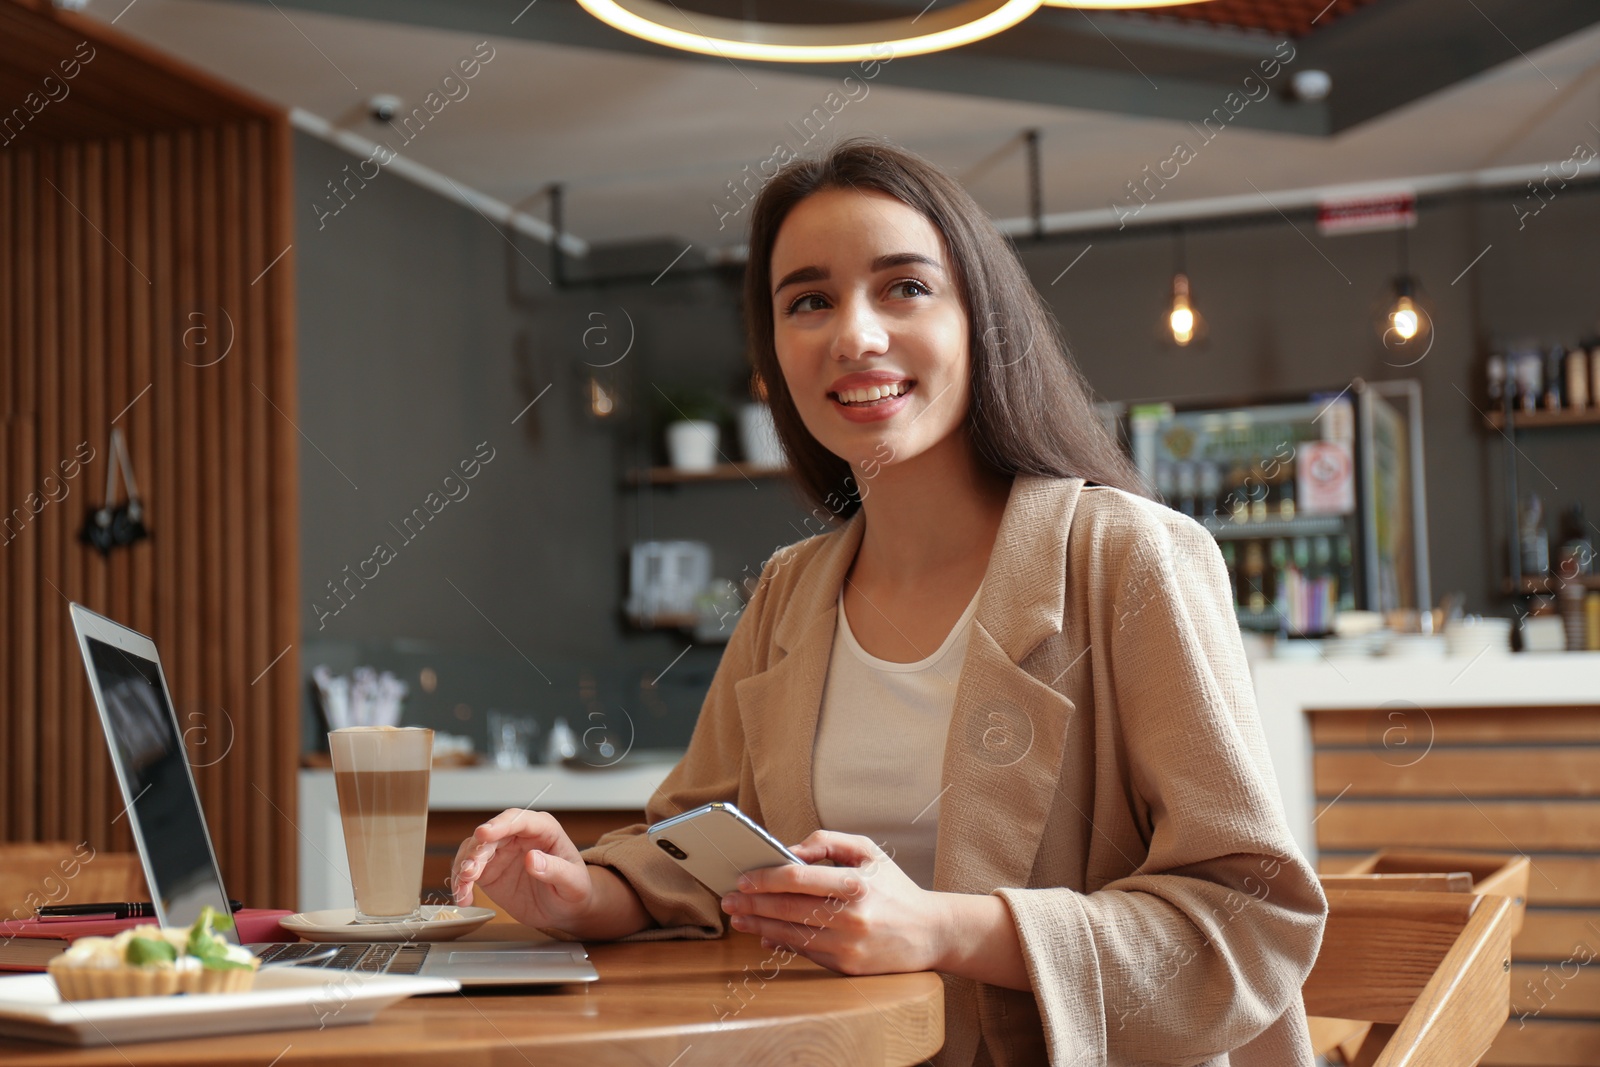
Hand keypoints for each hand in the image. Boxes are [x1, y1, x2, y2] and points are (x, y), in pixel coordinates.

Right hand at [449, 808, 600, 931]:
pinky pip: (468, 870)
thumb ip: (556, 870)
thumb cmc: (575, 889)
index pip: (518, 820)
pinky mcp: (489, 871)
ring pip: (473, 850)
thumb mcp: (573, 883)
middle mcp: (518, 836)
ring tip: (463, 887)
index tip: (484, 833)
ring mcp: (501, 852)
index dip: (500, 825)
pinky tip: (463, 896)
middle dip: (476, 851)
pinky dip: (460, 882)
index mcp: (543, 830)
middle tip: (470, 872)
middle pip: (490, 835)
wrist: (566, 909)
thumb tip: (533, 858)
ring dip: (464, 866)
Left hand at [718, 830, 942, 974]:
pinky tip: (764, 935)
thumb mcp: (869, 852)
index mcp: (856, 883)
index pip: (797, 879)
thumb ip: (828, 843)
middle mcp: (851, 917)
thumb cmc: (894, 887)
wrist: (930, 932)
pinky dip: (780, 944)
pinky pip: (805, 953)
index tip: (742, 879)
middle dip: (752, 904)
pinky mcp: (848, 968)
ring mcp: (848, 946)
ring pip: (791, 935)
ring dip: (759, 926)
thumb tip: (789, 851)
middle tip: (728, 901)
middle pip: (787, 909)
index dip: (764, 878)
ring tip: (739, 918)